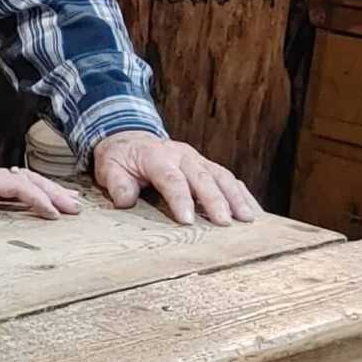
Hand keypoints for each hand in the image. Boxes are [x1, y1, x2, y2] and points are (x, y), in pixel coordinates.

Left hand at [0, 153, 82, 220]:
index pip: (18, 186)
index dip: (38, 199)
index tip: (55, 214)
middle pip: (28, 180)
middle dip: (53, 193)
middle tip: (78, 208)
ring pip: (24, 180)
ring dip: (48, 190)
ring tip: (71, 199)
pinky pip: (14, 185)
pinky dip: (33, 190)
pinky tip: (39, 195)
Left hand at [91, 130, 259, 227]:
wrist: (131, 137)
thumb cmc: (121, 157)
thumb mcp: (108, 167)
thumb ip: (117, 183)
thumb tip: (125, 200)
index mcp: (157, 156)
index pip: (172, 179)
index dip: (180, 200)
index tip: (188, 221)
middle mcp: (182, 155)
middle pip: (203, 178)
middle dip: (215, 201)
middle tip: (225, 223)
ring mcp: (198, 159)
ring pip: (222, 176)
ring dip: (236, 197)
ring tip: (247, 219)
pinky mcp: (207, 166)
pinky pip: (229, 178)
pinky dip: (242, 193)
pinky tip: (253, 209)